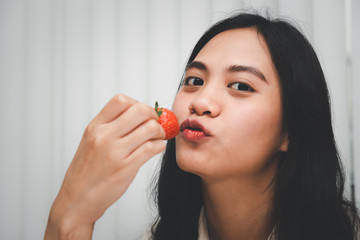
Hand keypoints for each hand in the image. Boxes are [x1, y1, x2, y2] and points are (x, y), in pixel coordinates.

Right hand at [44, 94, 165, 238]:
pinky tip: (155, 148)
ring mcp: (115, 152)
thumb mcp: (91, 141)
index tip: (141, 114)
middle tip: (155, 124)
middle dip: (153, 115)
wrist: (76, 200)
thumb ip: (111, 127)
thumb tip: (140, 115)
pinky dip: (159, 146)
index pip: (121, 100)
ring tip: (157, 137)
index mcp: (95, 127)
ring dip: (160, 131)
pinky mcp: (126, 167)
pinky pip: (152, 148)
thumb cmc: (86, 171)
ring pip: (151, 128)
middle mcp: (104, 136)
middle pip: (140, 110)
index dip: (136, 103)